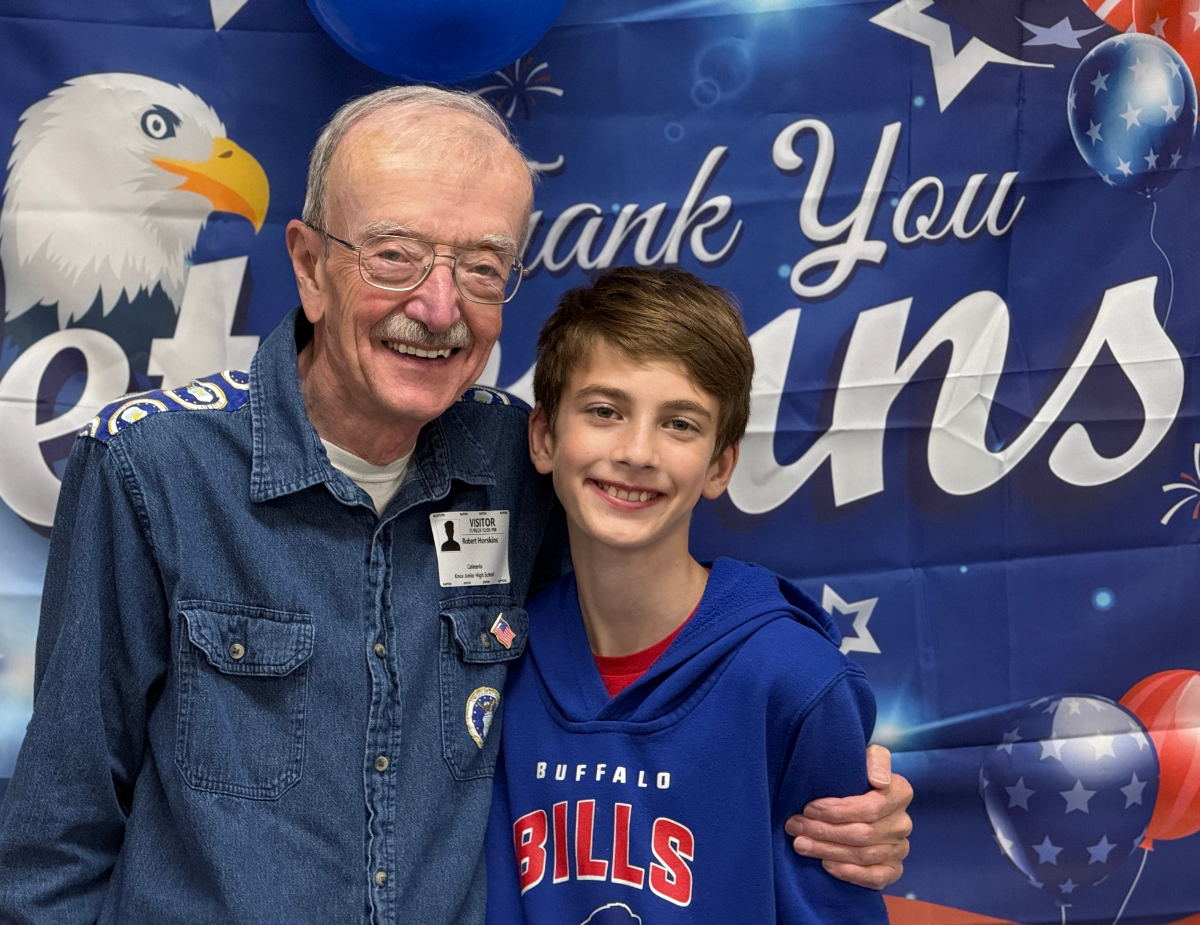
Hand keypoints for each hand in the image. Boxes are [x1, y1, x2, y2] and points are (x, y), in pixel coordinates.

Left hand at [785, 744, 911, 889]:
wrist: (858, 796)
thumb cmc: (856, 774)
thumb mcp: (864, 756)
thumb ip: (875, 759)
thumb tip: (879, 780)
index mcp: (900, 792)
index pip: (870, 807)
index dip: (837, 810)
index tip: (809, 807)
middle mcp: (903, 823)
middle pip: (863, 833)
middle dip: (823, 830)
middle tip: (794, 826)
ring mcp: (900, 848)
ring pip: (863, 855)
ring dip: (828, 850)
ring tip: (800, 844)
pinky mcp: (893, 869)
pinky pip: (875, 878)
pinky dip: (850, 873)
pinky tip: (826, 864)